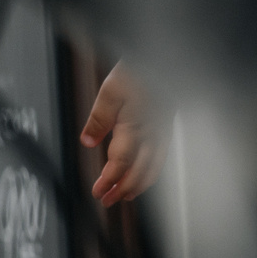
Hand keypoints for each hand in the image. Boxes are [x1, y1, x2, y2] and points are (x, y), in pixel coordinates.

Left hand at [79, 63, 157, 206]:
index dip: (109, 181)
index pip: (120, 163)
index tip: (98, 192)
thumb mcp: (111, 90)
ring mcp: (162, 131)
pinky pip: (161, 157)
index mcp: (135, 126)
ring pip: (153, 168)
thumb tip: (88, 141)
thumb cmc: (140, 69)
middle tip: (108, 200)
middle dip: (122, 190)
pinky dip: (152, 171)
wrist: (166, 57)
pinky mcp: (167, 126)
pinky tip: (145, 172)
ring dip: (139, 184)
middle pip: (138, 171)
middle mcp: (152, 134)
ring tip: (126, 194)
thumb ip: (99, 118)